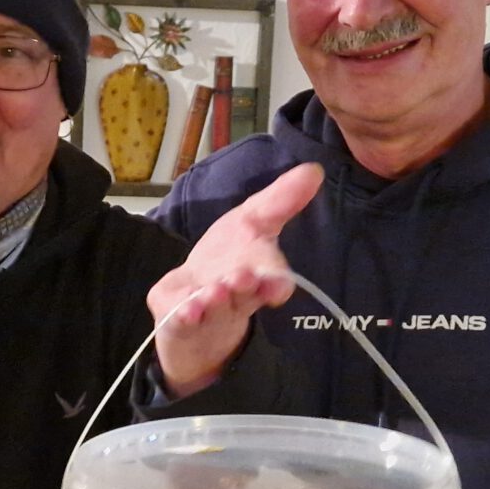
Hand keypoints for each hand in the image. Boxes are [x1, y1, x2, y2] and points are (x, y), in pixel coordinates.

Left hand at [149, 162, 322, 396]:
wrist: (187, 311)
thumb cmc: (224, 264)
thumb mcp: (250, 224)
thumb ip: (279, 201)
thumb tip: (314, 170)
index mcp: (256, 274)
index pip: (270, 276)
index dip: (275, 280)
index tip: (280, 285)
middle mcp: (234, 296)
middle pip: (243, 292)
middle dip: (244, 286)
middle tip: (243, 279)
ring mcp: (205, 310)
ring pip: (214, 306)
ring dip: (215, 299)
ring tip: (215, 292)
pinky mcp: (175, 317)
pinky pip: (179, 318)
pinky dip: (184, 314)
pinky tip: (185, 311)